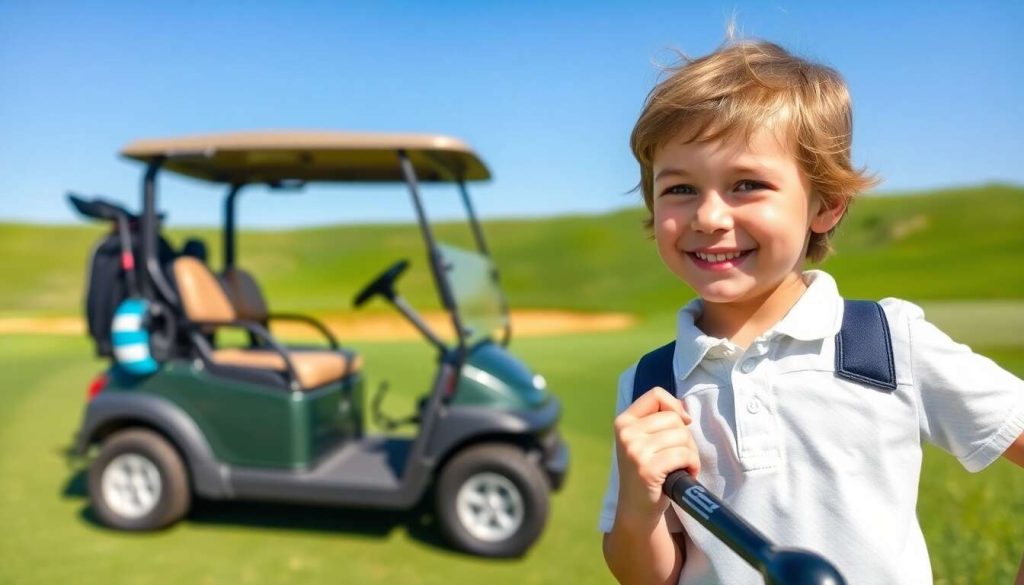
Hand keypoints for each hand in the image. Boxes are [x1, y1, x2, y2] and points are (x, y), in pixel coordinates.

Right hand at [614, 386, 698, 521]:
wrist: (637, 510)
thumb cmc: (648, 472)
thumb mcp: (644, 441)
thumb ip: (659, 421)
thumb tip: (685, 413)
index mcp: (623, 421)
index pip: (656, 394)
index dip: (675, 406)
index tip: (682, 424)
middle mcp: (626, 432)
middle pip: (674, 417)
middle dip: (686, 438)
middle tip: (680, 457)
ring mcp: (634, 450)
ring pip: (682, 436)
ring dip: (691, 454)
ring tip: (681, 467)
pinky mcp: (647, 468)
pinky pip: (683, 455)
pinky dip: (692, 465)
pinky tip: (685, 475)